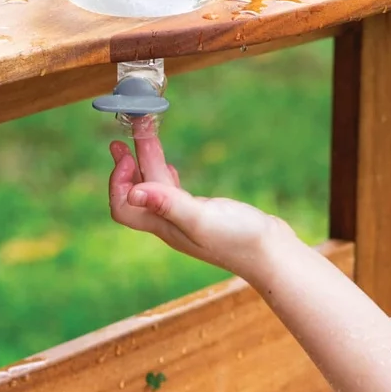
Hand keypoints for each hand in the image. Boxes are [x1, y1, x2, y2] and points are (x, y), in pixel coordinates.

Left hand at [107, 135, 287, 275]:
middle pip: (138, 193)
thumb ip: (169, 204)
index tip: (127, 158)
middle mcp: (170, 224)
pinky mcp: (203, 214)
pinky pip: (174, 193)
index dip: (118, 183)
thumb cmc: (240, 239)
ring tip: (141, 139)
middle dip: (128, 164)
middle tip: (120, 140)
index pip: (123, 208)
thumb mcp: (202, 218)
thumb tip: (132, 192)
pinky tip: (170, 167)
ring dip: (146, 164)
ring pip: (157, 190)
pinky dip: (166, 175)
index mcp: (165, 227)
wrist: (272, 253)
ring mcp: (186, 219)